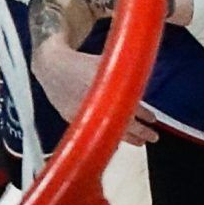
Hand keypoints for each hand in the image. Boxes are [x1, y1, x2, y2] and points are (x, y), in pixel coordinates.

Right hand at [34, 44, 155, 142]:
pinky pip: (92, 131)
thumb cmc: (81, 63)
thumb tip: (143, 80)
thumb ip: (124, 72)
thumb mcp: (106, 62)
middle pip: (118, 120)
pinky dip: (106, 137)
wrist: (50, 67)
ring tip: (141, 142)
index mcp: (98, 80)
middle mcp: (89, 97)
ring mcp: (78, 110)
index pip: (125, 101)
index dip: (141, 112)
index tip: (152, 118)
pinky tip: (118, 142)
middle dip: (139, 131)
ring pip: (106, 129)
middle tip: (153, 136)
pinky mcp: (71, 117)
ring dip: (126, 137)